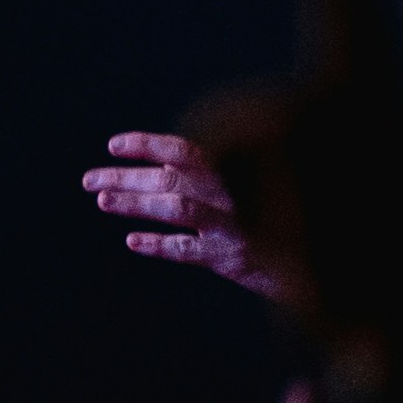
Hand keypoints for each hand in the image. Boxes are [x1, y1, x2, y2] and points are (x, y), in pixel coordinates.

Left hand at [79, 133, 294, 294]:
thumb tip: (158, 172)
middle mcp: (231, 192)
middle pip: (170, 177)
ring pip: (177, 207)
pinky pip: (187, 250)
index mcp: (233, 169)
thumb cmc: (270, 220)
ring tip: (103, 201)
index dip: (146, 145)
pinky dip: (158, 244)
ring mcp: (230, 224)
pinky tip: (132, 241)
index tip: (113, 146)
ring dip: (137, 202)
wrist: (314, 257)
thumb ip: (207, 181)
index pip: (182, 150)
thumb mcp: (242, 192)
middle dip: (126, 177)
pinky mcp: (231, 257)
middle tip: (88, 181)